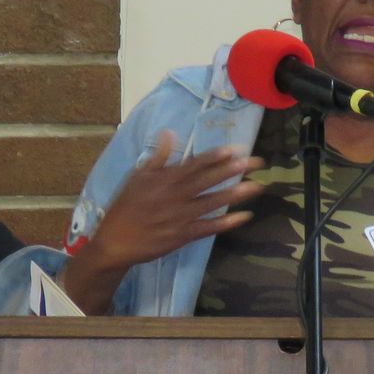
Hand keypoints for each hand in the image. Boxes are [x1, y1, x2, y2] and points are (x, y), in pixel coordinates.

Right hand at [62, 130, 264, 312]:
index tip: (236, 149)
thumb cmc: (126, 206)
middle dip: (233, 170)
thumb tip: (169, 132)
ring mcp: (181, 216)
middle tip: (256, 162)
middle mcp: (176, 195)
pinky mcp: (184, 235)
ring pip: (213, 202)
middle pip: (209, 180)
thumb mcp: (137, 176)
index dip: (216, 156)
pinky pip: (209, 227)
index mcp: (165, 179)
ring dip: (236, 194)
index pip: (195, 164)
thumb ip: (157, 156)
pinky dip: (227, 223)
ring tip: (257, 186)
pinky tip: (245, 216)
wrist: (116, 241)